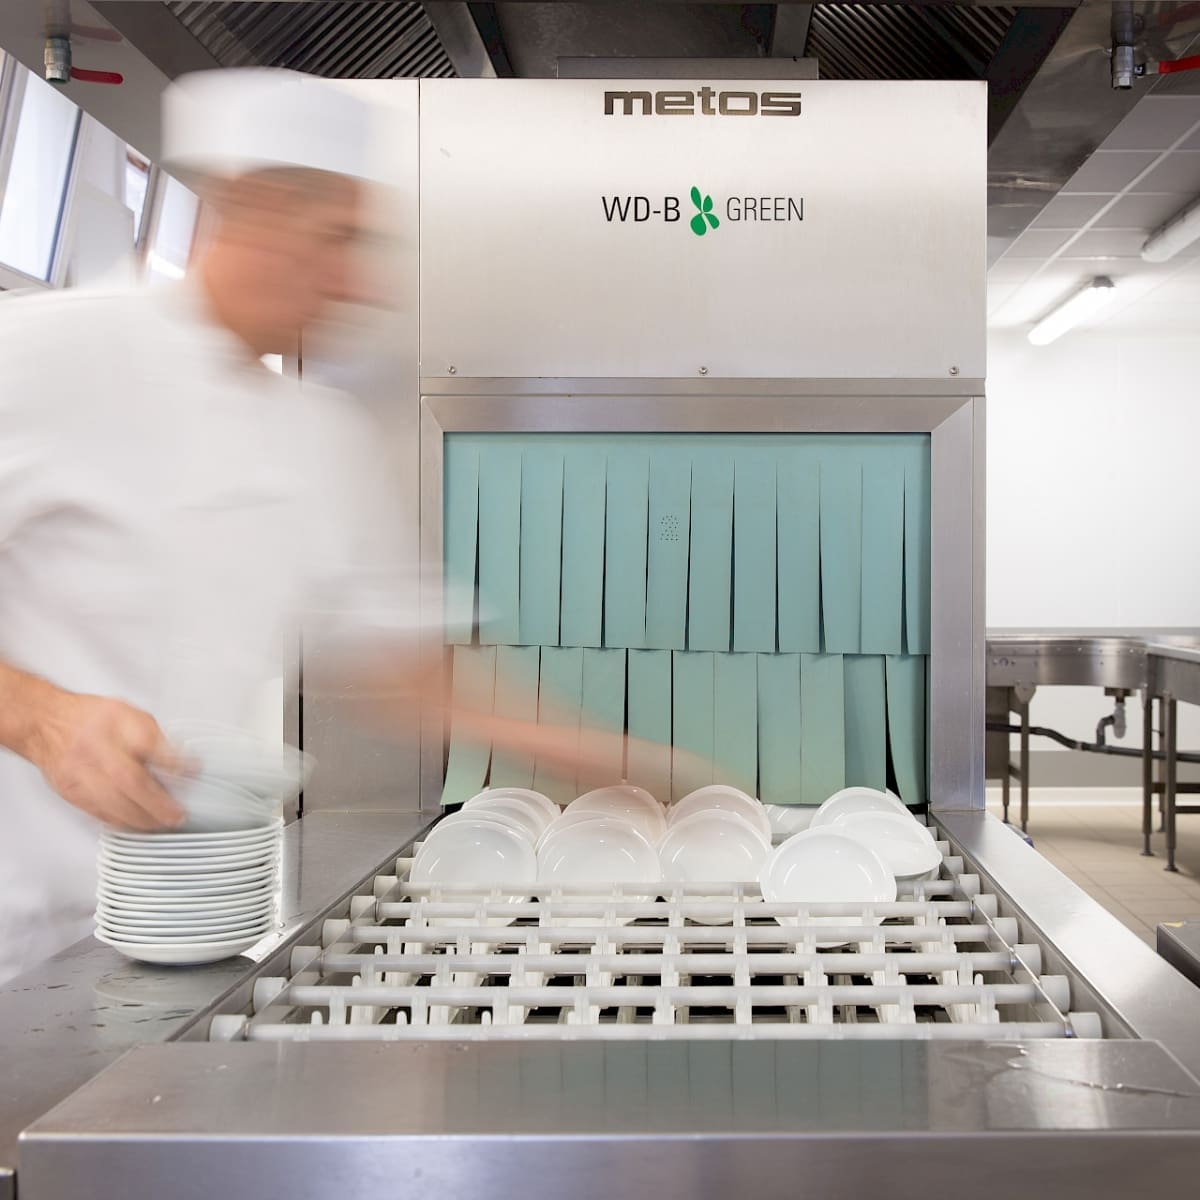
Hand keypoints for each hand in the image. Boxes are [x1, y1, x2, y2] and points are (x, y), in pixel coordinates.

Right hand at [29, 691, 186, 830]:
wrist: (45, 723)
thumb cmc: (90, 717)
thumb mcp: (129, 713)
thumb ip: (155, 736)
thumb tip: (183, 761)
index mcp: (114, 721)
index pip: (148, 743)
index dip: (172, 761)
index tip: (191, 772)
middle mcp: (94, 746)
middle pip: (128, 779)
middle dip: (157, 802)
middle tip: (177, 814)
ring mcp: (79, 771)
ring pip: (112, 802)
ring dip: (142, 819)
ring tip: (161, 825)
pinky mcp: (70, 791)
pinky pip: (98, 812)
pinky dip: (121, 822)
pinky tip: (137, 825)